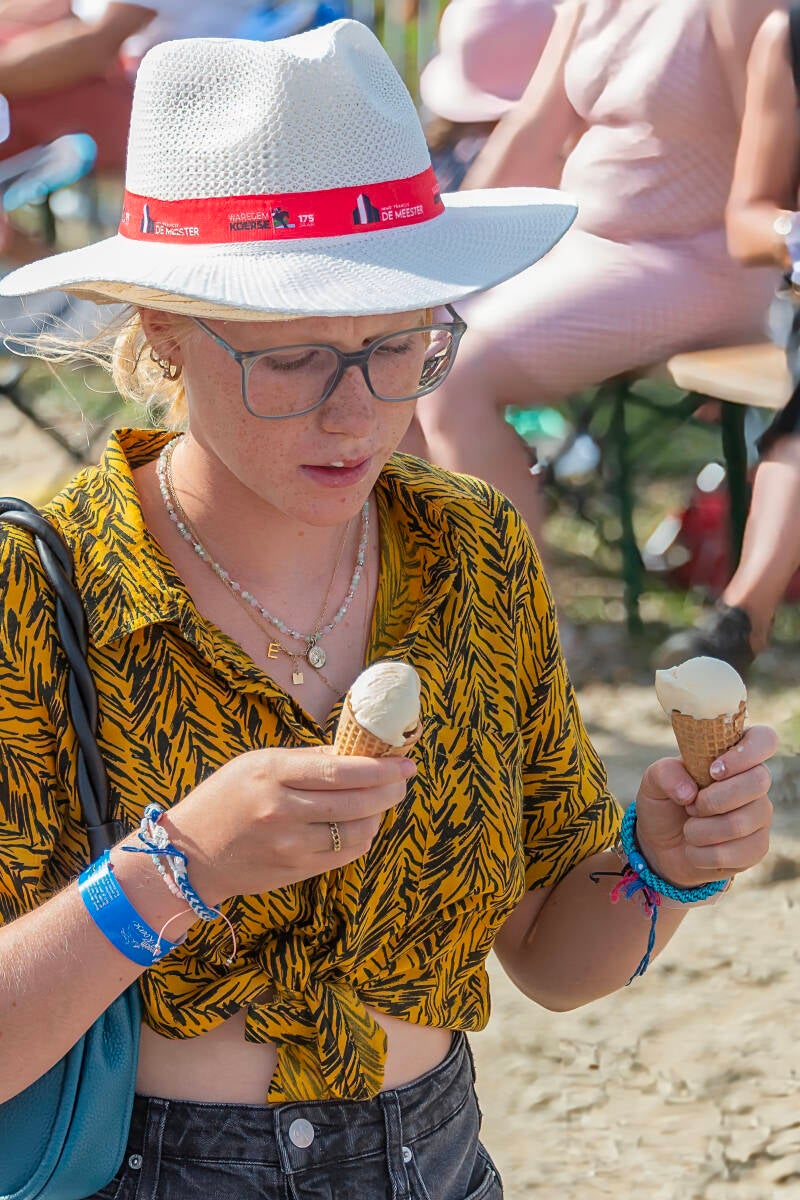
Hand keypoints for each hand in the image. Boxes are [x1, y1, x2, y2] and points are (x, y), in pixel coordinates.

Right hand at [162, 746, 415, 904]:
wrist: (189, 857)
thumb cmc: (224, 799)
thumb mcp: (256, 764)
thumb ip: (306, 760)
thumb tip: (355, 752)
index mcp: (272, 773)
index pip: (340, 769)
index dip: (380, 767)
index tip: (404, 761)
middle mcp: (282, 810)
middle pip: (356, 800)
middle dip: (390, 789)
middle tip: (404, 777)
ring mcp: (290, 845)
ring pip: (357, 830)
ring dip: (379, 814)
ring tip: (384, 800)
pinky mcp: (296, 871)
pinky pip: (345, 854)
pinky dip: (363, 837)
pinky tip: (365, 823)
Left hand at [634, 725, 776, 888]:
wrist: (661, 846)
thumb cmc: (664, 803)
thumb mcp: (653, 782)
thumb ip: (666, 773)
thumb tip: (688, 792)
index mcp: (734, 756)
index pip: (764, 739)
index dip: (745, 754)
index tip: (714, 771)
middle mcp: (754, 782)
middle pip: (758, 782)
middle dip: (713, 799)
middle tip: (691, 806)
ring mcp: (759, 815)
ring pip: (740, 822)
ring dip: (700, 830)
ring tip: (689, 829)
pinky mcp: (757, 847)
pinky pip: (736, 853)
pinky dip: (702, 854)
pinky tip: (694, 849)